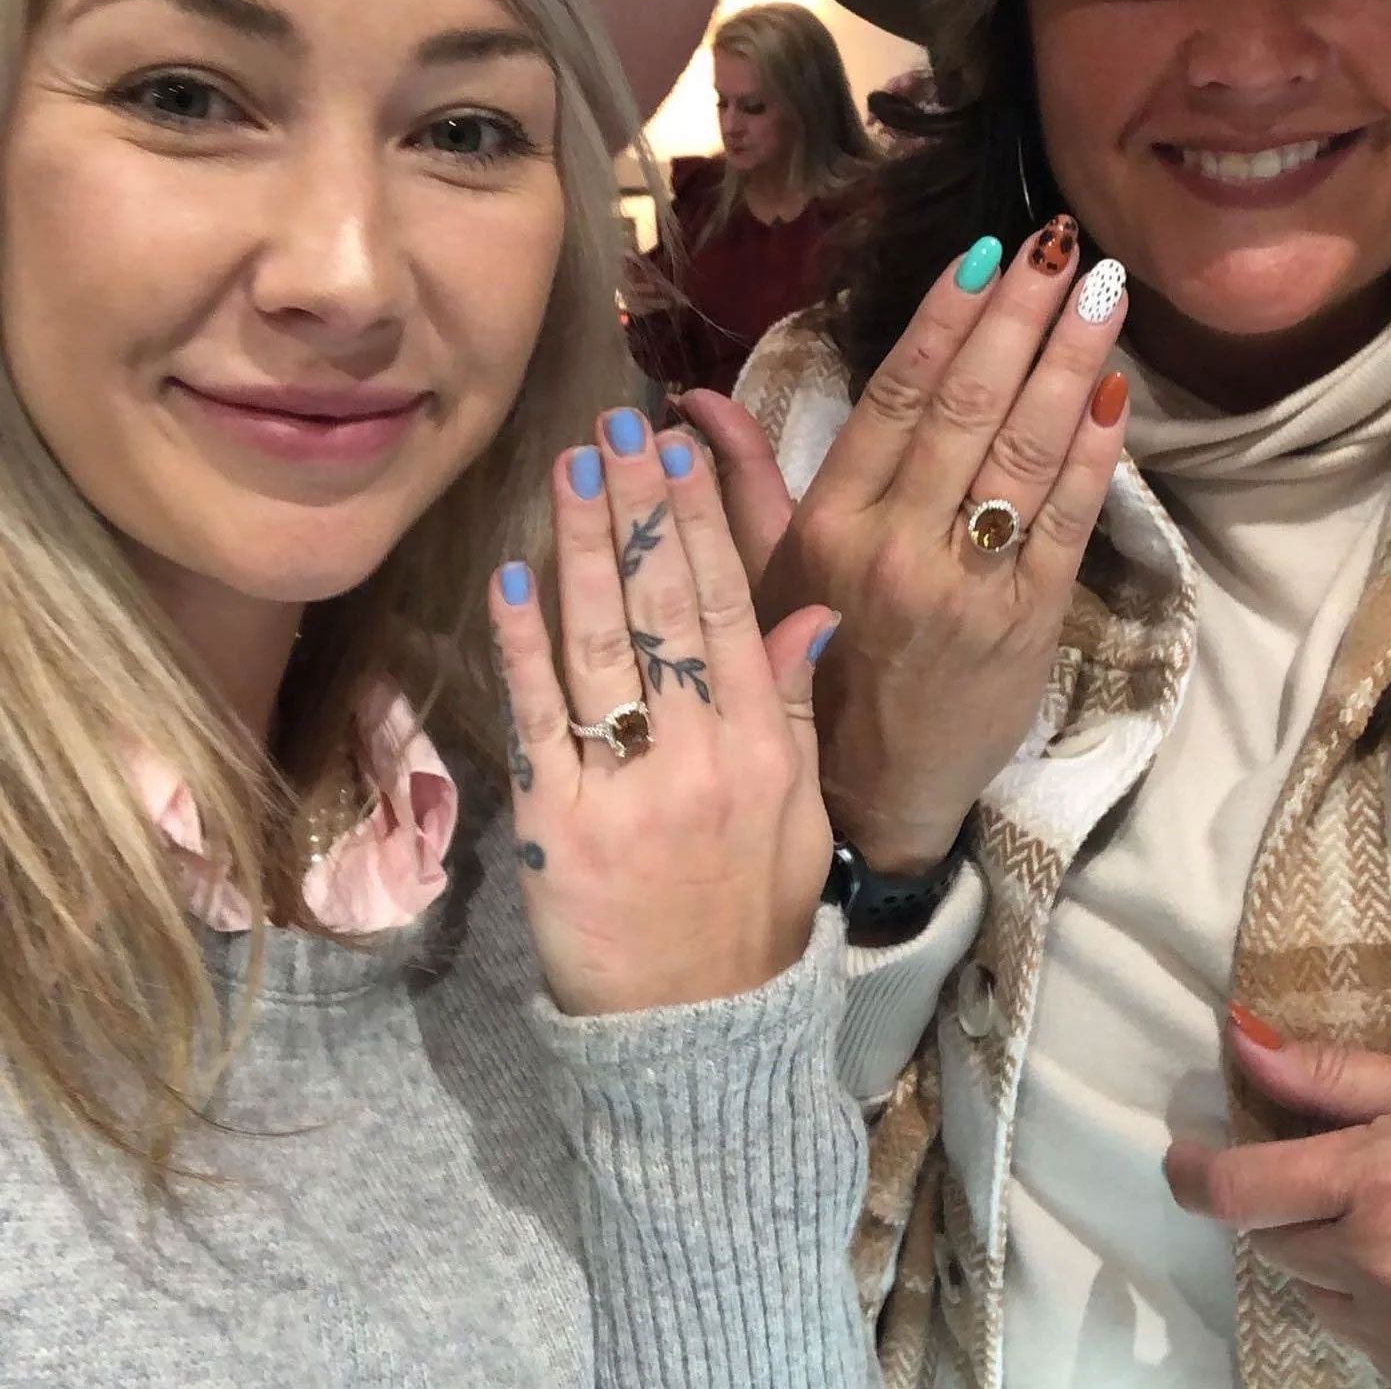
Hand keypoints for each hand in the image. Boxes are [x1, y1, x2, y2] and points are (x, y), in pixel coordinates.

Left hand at [489, 407, 837, 1017]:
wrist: (695, 1030)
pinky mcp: (557, 826)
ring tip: (568, 469)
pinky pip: (539, 717)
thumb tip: (811, 611)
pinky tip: (512, 575)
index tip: (679, 450)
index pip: (732, 607)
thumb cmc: (752, 910)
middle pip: (665, 607)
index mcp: (764, 745)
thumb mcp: (800, 810)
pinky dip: (522, 643)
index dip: (702, 522)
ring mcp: (626, 788)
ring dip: (582, 548)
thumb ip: (797, 706)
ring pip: (603, 644)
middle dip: (637, 508)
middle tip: (613, 427)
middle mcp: (700, 754)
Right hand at [686, 224, 1129, 874]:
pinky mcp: (1029, 621)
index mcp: (831, 526)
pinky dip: (1096, 451)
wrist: (872, 795)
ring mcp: (968, 584)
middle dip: (1017, 317)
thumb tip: (691, 403)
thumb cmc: (811, 672)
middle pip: (967, 409)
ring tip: (1103, 289)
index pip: (893, 400)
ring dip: (1071, 361)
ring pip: (1025, 451)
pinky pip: (1069, 520)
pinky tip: (1116, 388)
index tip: (980, 254)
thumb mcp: (760, 578)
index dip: (941, 322)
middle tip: (1058, 242)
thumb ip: (741, 482)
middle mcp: (897, 545)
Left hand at [1166, 1007, 1390, 1386]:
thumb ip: (1334, 1076)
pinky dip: (1375, 1307)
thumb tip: (1242, 1042)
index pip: (1237, 1193)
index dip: (1195, 1176)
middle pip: (1271, 1242)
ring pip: (1317, 1294)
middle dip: (1284, 1206)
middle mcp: (1382, 1265)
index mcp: (1377, 1185)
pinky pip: (1368, 1340)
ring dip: (1330, 1260)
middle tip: (1333, 1174)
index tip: (1183, 1159)